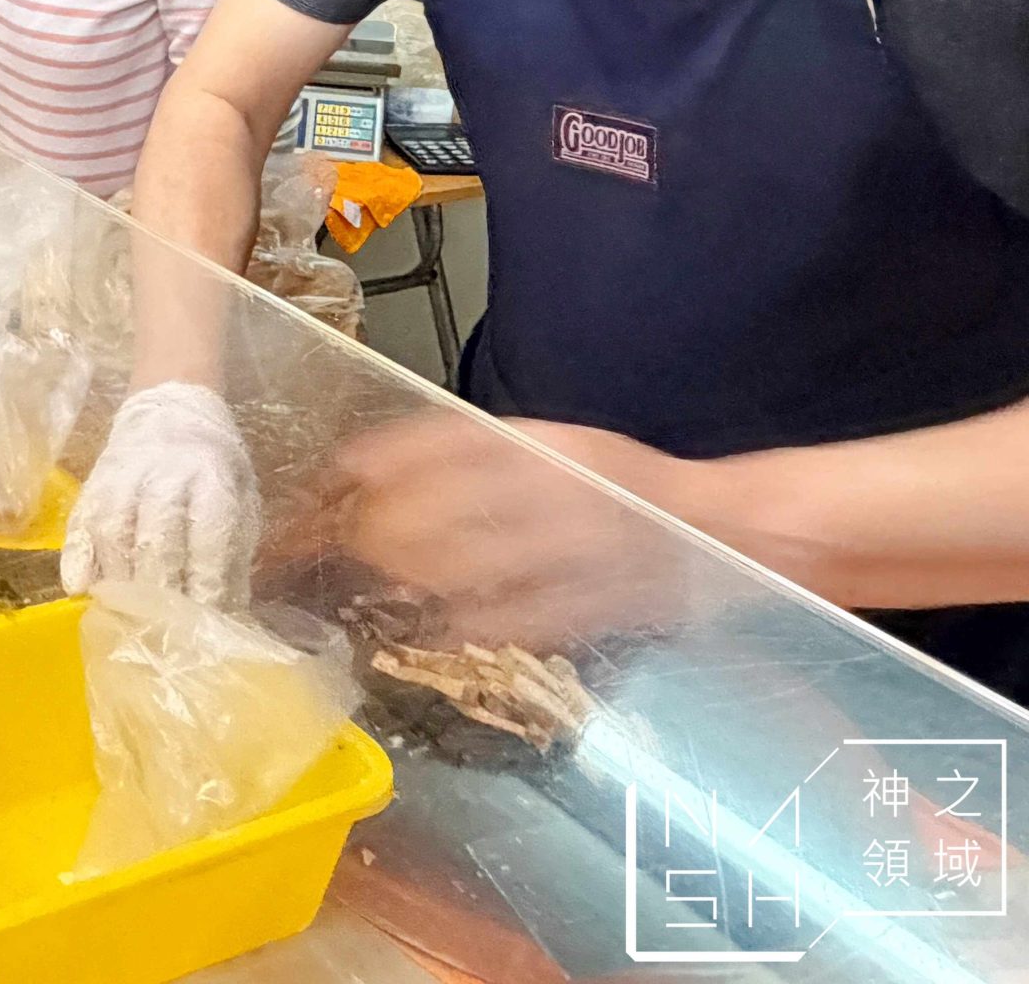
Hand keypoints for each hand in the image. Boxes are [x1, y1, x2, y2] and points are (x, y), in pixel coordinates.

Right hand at [62, 380, 260, 606]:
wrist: (171, 405)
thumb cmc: (213, 463)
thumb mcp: (240, 494)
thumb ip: (234, 547)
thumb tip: (231, 610)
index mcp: (209, 473)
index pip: (207, 530)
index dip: (206, 577)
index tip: (207, 617)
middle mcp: (163, 472)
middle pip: (157, 534)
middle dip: (162, 586)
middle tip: (166, 627)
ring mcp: (122, 476)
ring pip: (114, 530)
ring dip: (120, 577)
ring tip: (127, 615)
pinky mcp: (94, 483)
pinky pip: (80, 520)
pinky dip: (76, 555)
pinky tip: (78, 587)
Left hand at [268, 410, 735, 650]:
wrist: (735, 535)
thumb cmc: (630, 490)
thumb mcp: (559, 449)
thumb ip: (483, 456)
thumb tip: (378, 468)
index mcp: (548, 443)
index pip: (443, 440)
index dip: (379, 460)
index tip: (332, 474)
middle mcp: (560, 487)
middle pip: (442, 504)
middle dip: (375, 528)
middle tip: (336, 543)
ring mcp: (580, 549)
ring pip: (468, 564)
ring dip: (408, 577)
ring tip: (371, 585)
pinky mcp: (595, 605)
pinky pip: (514, 619)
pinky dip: (462, 625)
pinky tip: (430, 628)